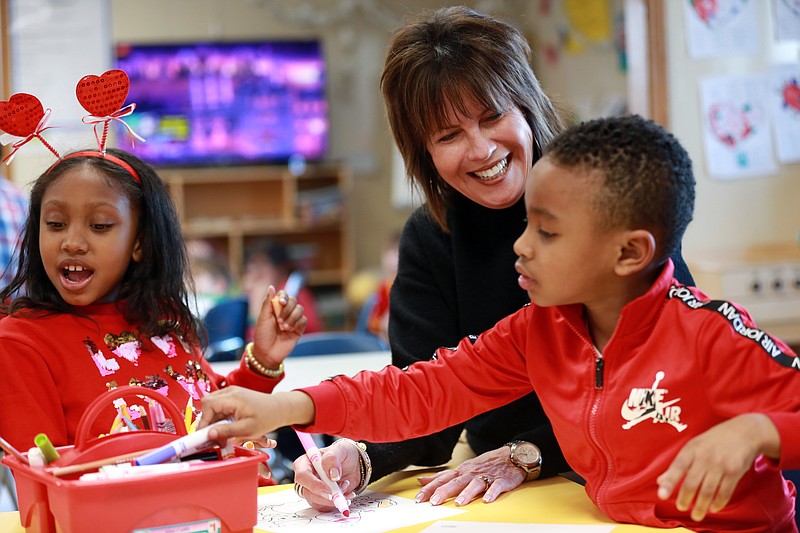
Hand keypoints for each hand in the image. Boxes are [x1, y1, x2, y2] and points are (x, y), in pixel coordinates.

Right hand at [198, 387, 314, 440]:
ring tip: (221, 434)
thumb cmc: (267, 418)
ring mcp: (231, 393)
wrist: (279, 409)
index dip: (203, 421)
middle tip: (213, 436)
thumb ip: (226, 432)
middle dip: (207, 421)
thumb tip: (209, 435)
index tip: (204, 436)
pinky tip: (226, 427)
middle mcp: (230, 392)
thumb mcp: (247, 429)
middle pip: (207, 404)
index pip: (208, 405)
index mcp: (233, 397)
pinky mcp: (233, 397)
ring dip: (213, 421)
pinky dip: (219, 418)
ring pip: (212, 406)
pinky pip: (219, 406)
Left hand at [252, 285, 306, 367]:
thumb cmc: (262, 335)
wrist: (267, 353)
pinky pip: (303, 320)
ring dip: (292, 318)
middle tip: (279, 320)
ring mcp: (293, 320)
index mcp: (275, 307)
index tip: (281, 302)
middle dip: (287, 310)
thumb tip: (271, 287)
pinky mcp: (299, 329)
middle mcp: (285, 312)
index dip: (284, 296)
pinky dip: (297, 324)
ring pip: (299, 310)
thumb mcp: (263, 318)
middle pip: (294, 301)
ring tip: (283, 328)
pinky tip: (289, 331)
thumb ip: (268, 302)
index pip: (283, 295)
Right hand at [293, 439, 361, 510]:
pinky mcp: (320, 498)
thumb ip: (332, 459)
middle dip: (325, 496)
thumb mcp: (340, 450)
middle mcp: (306, 477)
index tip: (328, 489)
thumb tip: (332, 474)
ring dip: (333, 499)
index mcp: (305, 462)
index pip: (302, 476)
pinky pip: (325, 507)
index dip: (314, 484)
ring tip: (346, 487)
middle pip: (307, 492)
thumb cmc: (343, 454)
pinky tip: (346, 494)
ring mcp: (312, 489)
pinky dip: (337, 503)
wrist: (354, 464)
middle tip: (340, 492)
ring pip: (316, 502)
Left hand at [415, 446, 525, 506]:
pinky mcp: (501, 480)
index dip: (430, 488)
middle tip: (434, 502)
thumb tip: (422, 480)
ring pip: (475, 484)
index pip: (442, 479)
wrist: (510, 455)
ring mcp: (486, 476)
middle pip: (456, 482)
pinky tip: (487, 500)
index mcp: (461, 471)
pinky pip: (496, 487)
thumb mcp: (462, 468)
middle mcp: (471, 473)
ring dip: (466, 493)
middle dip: (444, 491)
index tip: (419, 498)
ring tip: (459, 503)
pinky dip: (492, 493)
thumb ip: (442, 476)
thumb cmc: (485, 464)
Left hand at [656, 413, 780, 521]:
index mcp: (691, 449)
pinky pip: (725, 492)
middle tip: (681, 508)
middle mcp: (704, 457)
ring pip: (707, 491)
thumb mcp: (694, 446)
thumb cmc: (715, 440)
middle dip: (685, 499)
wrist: (745, 431)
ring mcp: (720, 464)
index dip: (669, 482)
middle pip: (691, 483)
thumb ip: (678, 465)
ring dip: (701, 506)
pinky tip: (713, 508)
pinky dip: (719, 503)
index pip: (677, 467)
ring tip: (696, 515)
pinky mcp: (735, 471)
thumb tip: (660, 481)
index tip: (661, 495)